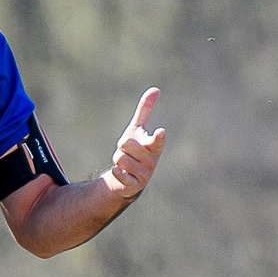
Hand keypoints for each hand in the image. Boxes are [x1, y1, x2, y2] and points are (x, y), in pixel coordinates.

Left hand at [99, 87, 166, 204]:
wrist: (127, 177)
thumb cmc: (135, 149)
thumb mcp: (137, 129)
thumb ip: (145, 110)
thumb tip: (155, 89)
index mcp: (154, 146)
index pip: (156, 141)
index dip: (157, 137)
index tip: (160, 132)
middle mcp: (151, 161)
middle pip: (126, 143)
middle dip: (121, 146)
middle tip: (128, 152)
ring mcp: (144, 175)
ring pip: (119, 157)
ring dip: (118, 159)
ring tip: (125, 163)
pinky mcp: (133, 186)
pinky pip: (120, 174)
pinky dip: (117, 172)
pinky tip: (120, 172)